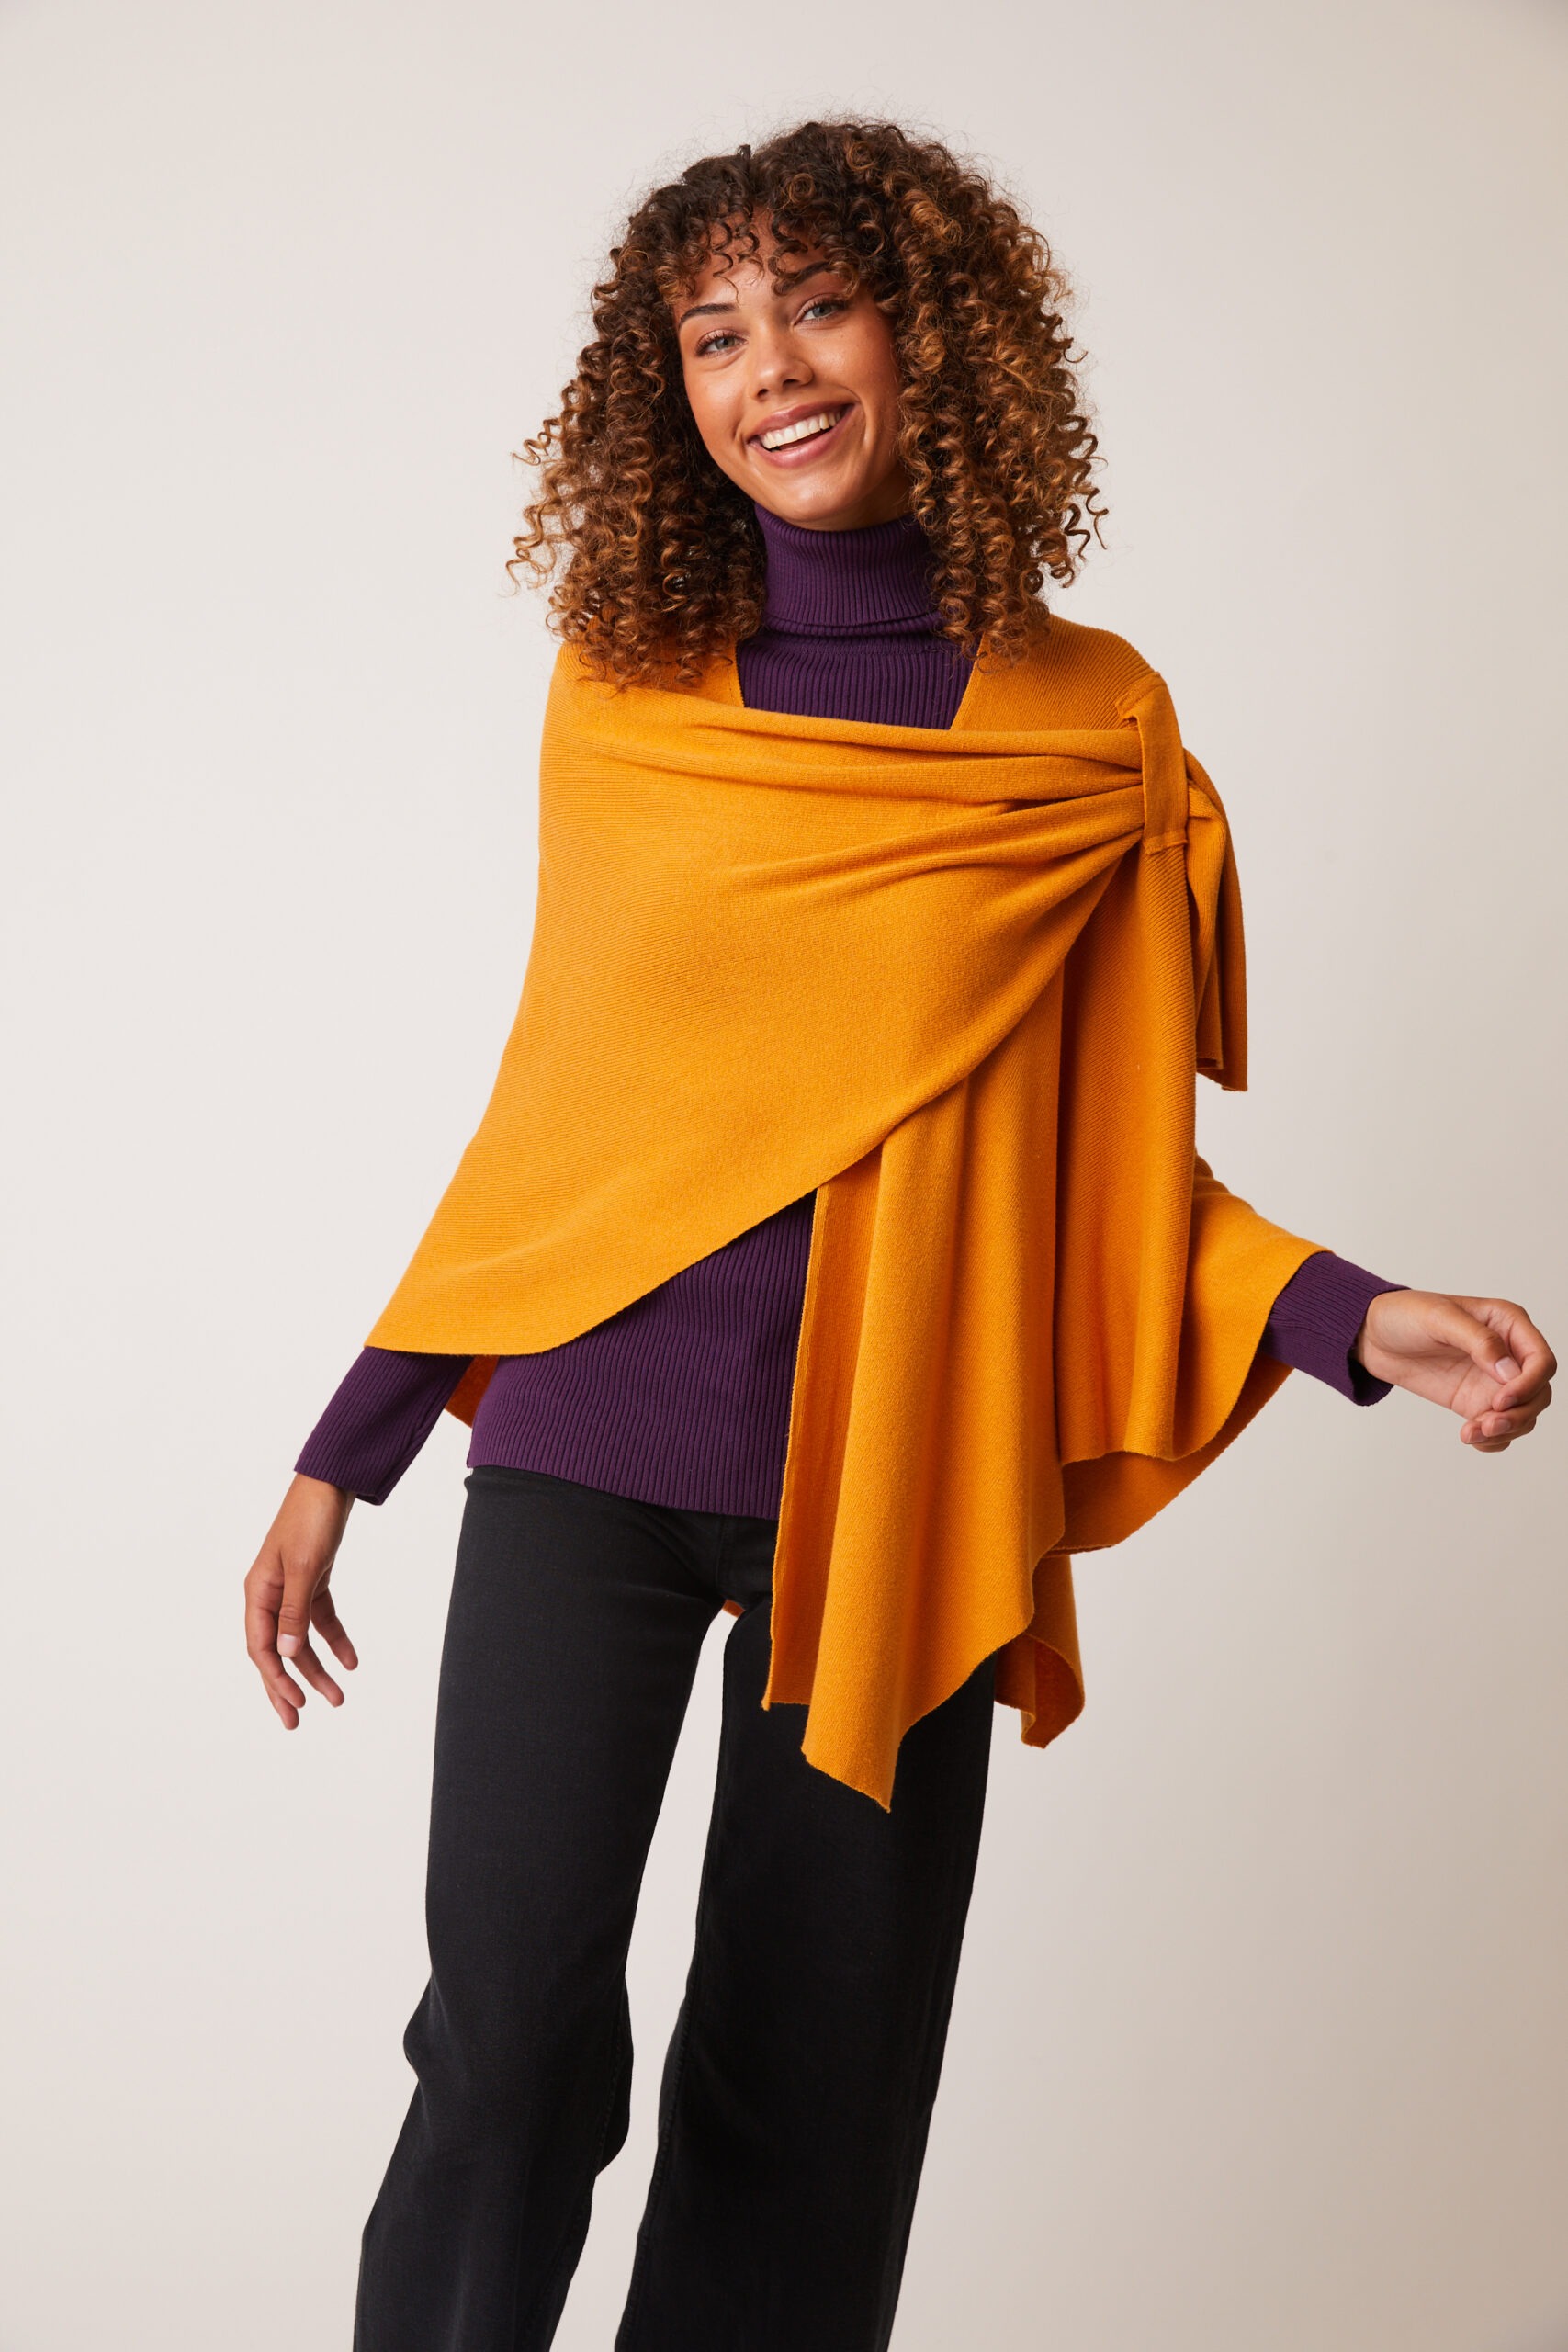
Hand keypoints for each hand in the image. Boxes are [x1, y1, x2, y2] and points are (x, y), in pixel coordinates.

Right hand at [244, 1473, 358, 1726]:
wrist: (331, 1484)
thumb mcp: (304, 1567)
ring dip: (316, 1669)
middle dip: (287, 1687)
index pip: (262, 1648)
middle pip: (276, 1651)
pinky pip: (321, 1621)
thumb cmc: (311, 1520)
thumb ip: (295, 1611)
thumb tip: (288, 1655)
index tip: (295, 1706)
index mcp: (258, 1592)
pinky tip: (352, 1662)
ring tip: (338, 1699)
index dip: (276, 1680)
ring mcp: (291, 1589)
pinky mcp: (313, 1581)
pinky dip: (335, 1641)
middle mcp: (269, 1595)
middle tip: (297, 1723)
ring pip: (301, 1641)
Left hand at [1353, 1292, 1554, 1452]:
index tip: (1500, 1401)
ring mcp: (1492, 1381)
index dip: (1529, 1385)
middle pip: (1538, 1394)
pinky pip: (1499, 1427)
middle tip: (1486, 1424)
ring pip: (1522, 1415)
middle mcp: (1508, 1354)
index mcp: (1509, 1324)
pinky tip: (1471, 1438)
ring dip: (1505, 1431)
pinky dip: (1493, 1440)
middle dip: (1519, 1415)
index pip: (1541, 1361)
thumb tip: (1509, 1372)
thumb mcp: (1440, 1318)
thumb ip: (1479, 1341)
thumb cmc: (1406, 1314)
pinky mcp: (1475, 1401)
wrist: (1372, 1335)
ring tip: (1471, 1433)